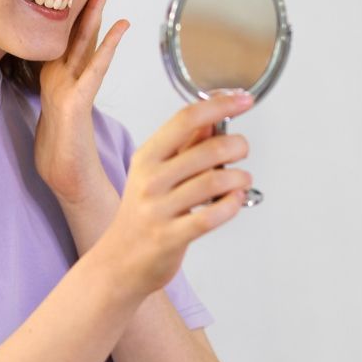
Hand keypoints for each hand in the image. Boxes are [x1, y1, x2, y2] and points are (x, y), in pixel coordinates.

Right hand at [35, 0, 128, 205]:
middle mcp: (59, 75)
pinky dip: (107, 46)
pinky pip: (93, 70)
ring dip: (94, 10)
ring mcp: (63, 87)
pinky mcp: (72, 104)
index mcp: (60, 75)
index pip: (77, 33)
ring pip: (79, 40)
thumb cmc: (69, 150)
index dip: (88, 5)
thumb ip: (77, 89)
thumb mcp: (73, 113)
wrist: (63, 180)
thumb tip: (87, 72)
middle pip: (75, 28)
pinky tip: (121, 26)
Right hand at [96, 92, 253, 299]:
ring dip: (239, 177)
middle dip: (237, 146)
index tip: (243, 99)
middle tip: (243, 150)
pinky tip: (235, 201)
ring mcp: (158, 210)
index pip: (186, 119)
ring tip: (242, 179)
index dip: (219, 105)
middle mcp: (150, 180)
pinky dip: (231, 205)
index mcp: (147, 157)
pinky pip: (210, 216)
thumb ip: (185, 146)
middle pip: (207, 150)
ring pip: (213, 182)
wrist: (118, 262)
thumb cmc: (142, 215)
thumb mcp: (155, 173)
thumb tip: (212, 118)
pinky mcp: (169, 237)